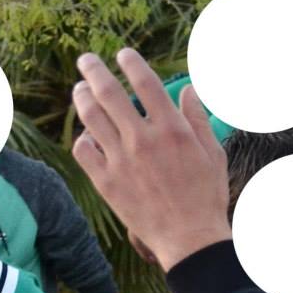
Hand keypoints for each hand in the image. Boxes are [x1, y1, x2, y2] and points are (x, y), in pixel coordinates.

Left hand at [70, 48, 230, 273]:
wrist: (189, 238)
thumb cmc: (206, 196)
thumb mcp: (212, 154)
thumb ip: (197, 119)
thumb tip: (188, 90)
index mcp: (172, 129)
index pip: (145, 83)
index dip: (131, 63)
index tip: (124, 54)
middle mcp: (143, 139)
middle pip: (109, 93)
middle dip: (94, 70)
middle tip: (87, 60)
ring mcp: (121, 160)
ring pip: (90, 117)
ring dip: (81, 98)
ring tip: (80, 90)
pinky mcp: (106, 182)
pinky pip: (83, 150)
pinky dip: (82, 137)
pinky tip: (87, 134)